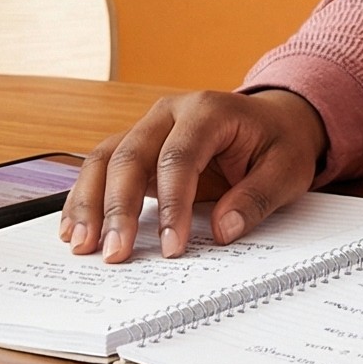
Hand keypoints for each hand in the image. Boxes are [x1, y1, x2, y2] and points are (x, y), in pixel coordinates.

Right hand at [61, 88, 326, 261]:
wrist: (274, 122)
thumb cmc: (279, 144)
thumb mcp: (287, 170)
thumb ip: (257, 198)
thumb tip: (222, 230)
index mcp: (208, 111)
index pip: (179, 156)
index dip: (172, 204)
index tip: (172, 246)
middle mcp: (169, 113)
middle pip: (129, 155)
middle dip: (118, 208)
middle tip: (115, 252)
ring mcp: (148, 127)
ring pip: (104, 159)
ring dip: (89, 203)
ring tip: (83, 245)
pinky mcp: (138, 148)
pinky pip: (102, 168)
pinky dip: (85, 198)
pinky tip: (75, 229)